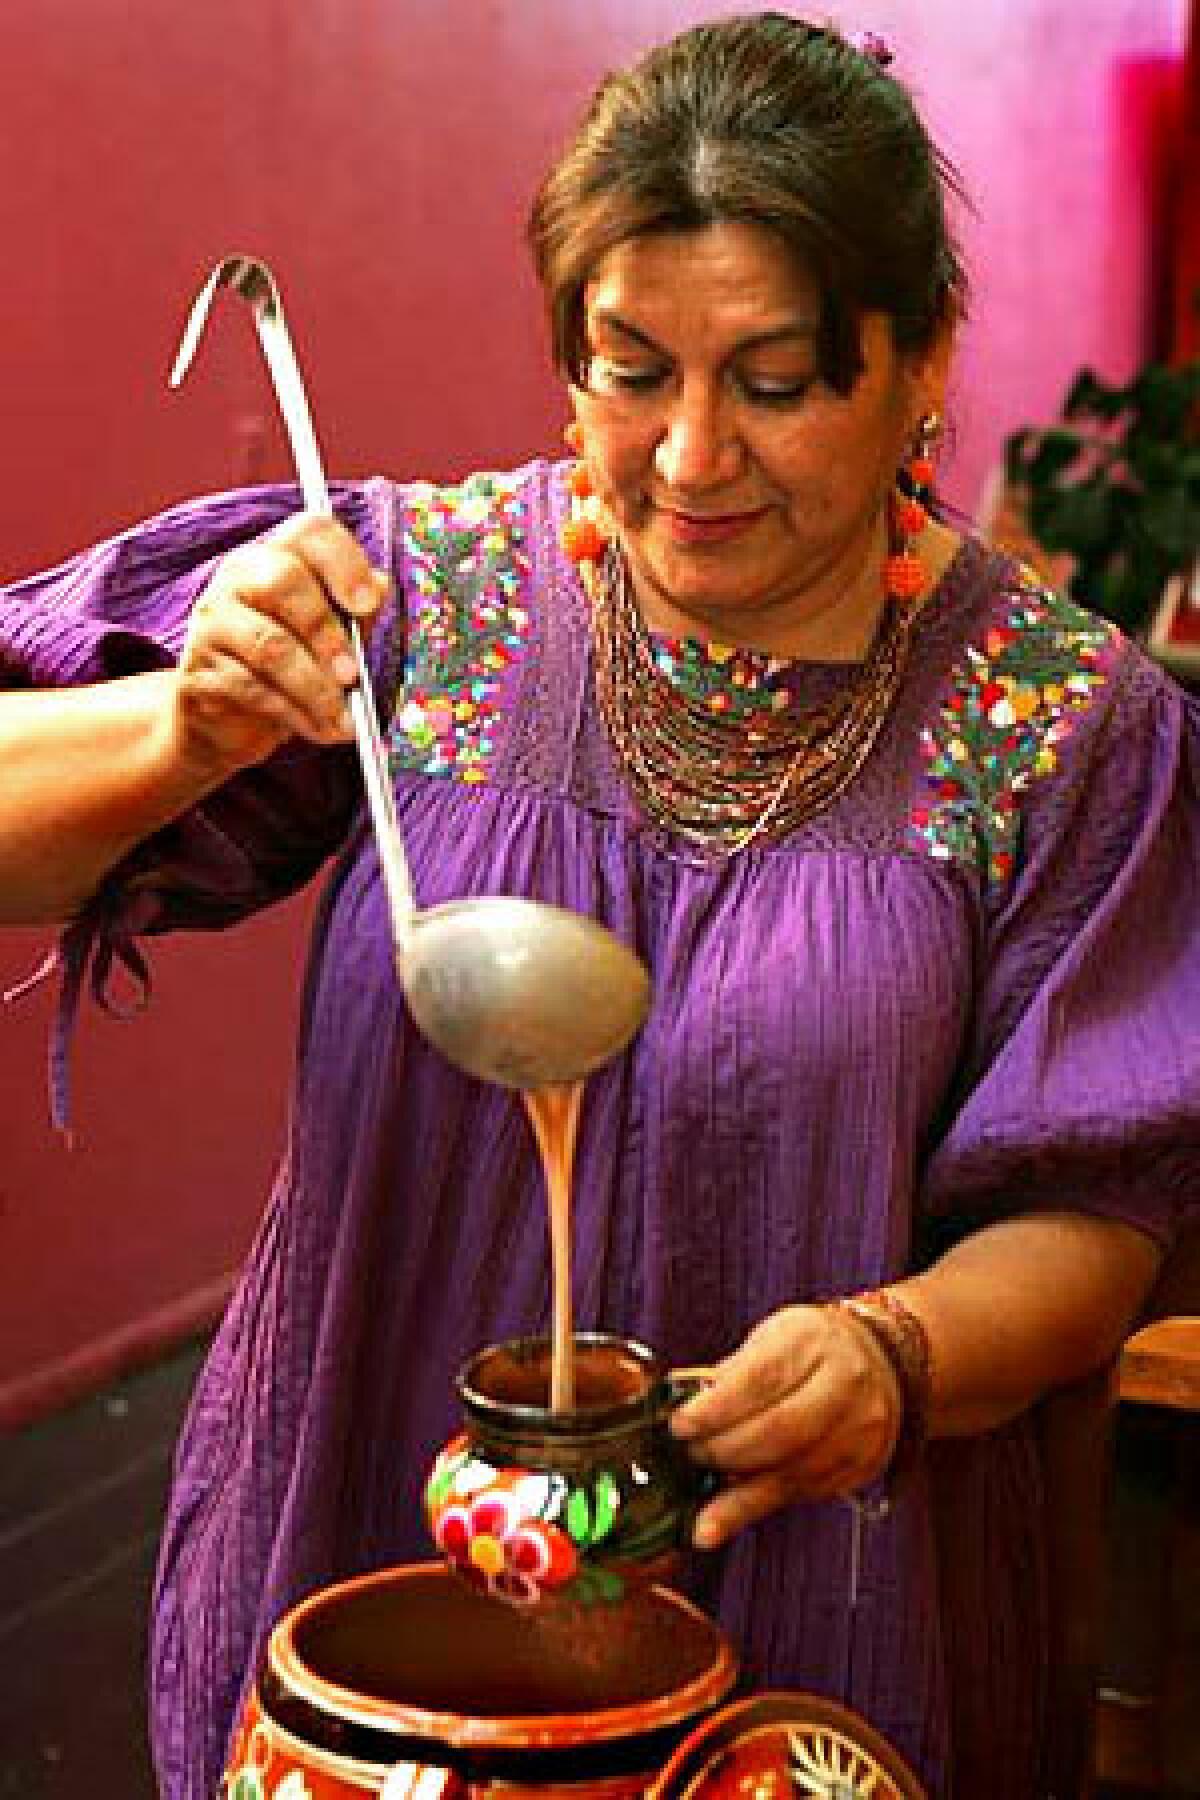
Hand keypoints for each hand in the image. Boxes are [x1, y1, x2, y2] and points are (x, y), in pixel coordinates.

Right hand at [167, 513, 389, 781]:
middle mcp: (238, 577)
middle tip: (353, 675)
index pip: (310, 532)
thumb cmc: (289, 667)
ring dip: (317, 689)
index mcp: (278, 556)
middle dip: (327, 634)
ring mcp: (213, 622)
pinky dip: (297, 715)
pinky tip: (321, 730)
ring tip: (346, 720)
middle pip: (282, 582)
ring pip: (269, 647)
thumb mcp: (329, 635)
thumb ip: (354, 612)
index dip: (344, 562)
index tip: (368, 604)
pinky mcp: (200, 671)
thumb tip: (379, 588)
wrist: (226, 720)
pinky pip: (253, 690)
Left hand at [669, 1303, 902, 1548]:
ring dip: (734, 1489)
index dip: (714, 1409)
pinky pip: (800, 1494)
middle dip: (722, 1449)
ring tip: (702, 1491)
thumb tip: (680, 1406)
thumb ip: (729, 1375)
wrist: (880, 1362)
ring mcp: (858, 1429)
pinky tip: (723, 1516)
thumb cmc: (810, 1349)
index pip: (758, 1380)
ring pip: (789, 1472)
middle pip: (776, 1431)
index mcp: (812, 1340)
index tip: (680, 1425)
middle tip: (690, 1453)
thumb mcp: (770, 1339)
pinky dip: (756, 1506)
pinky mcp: (860, 1466)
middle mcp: (843, 1383)